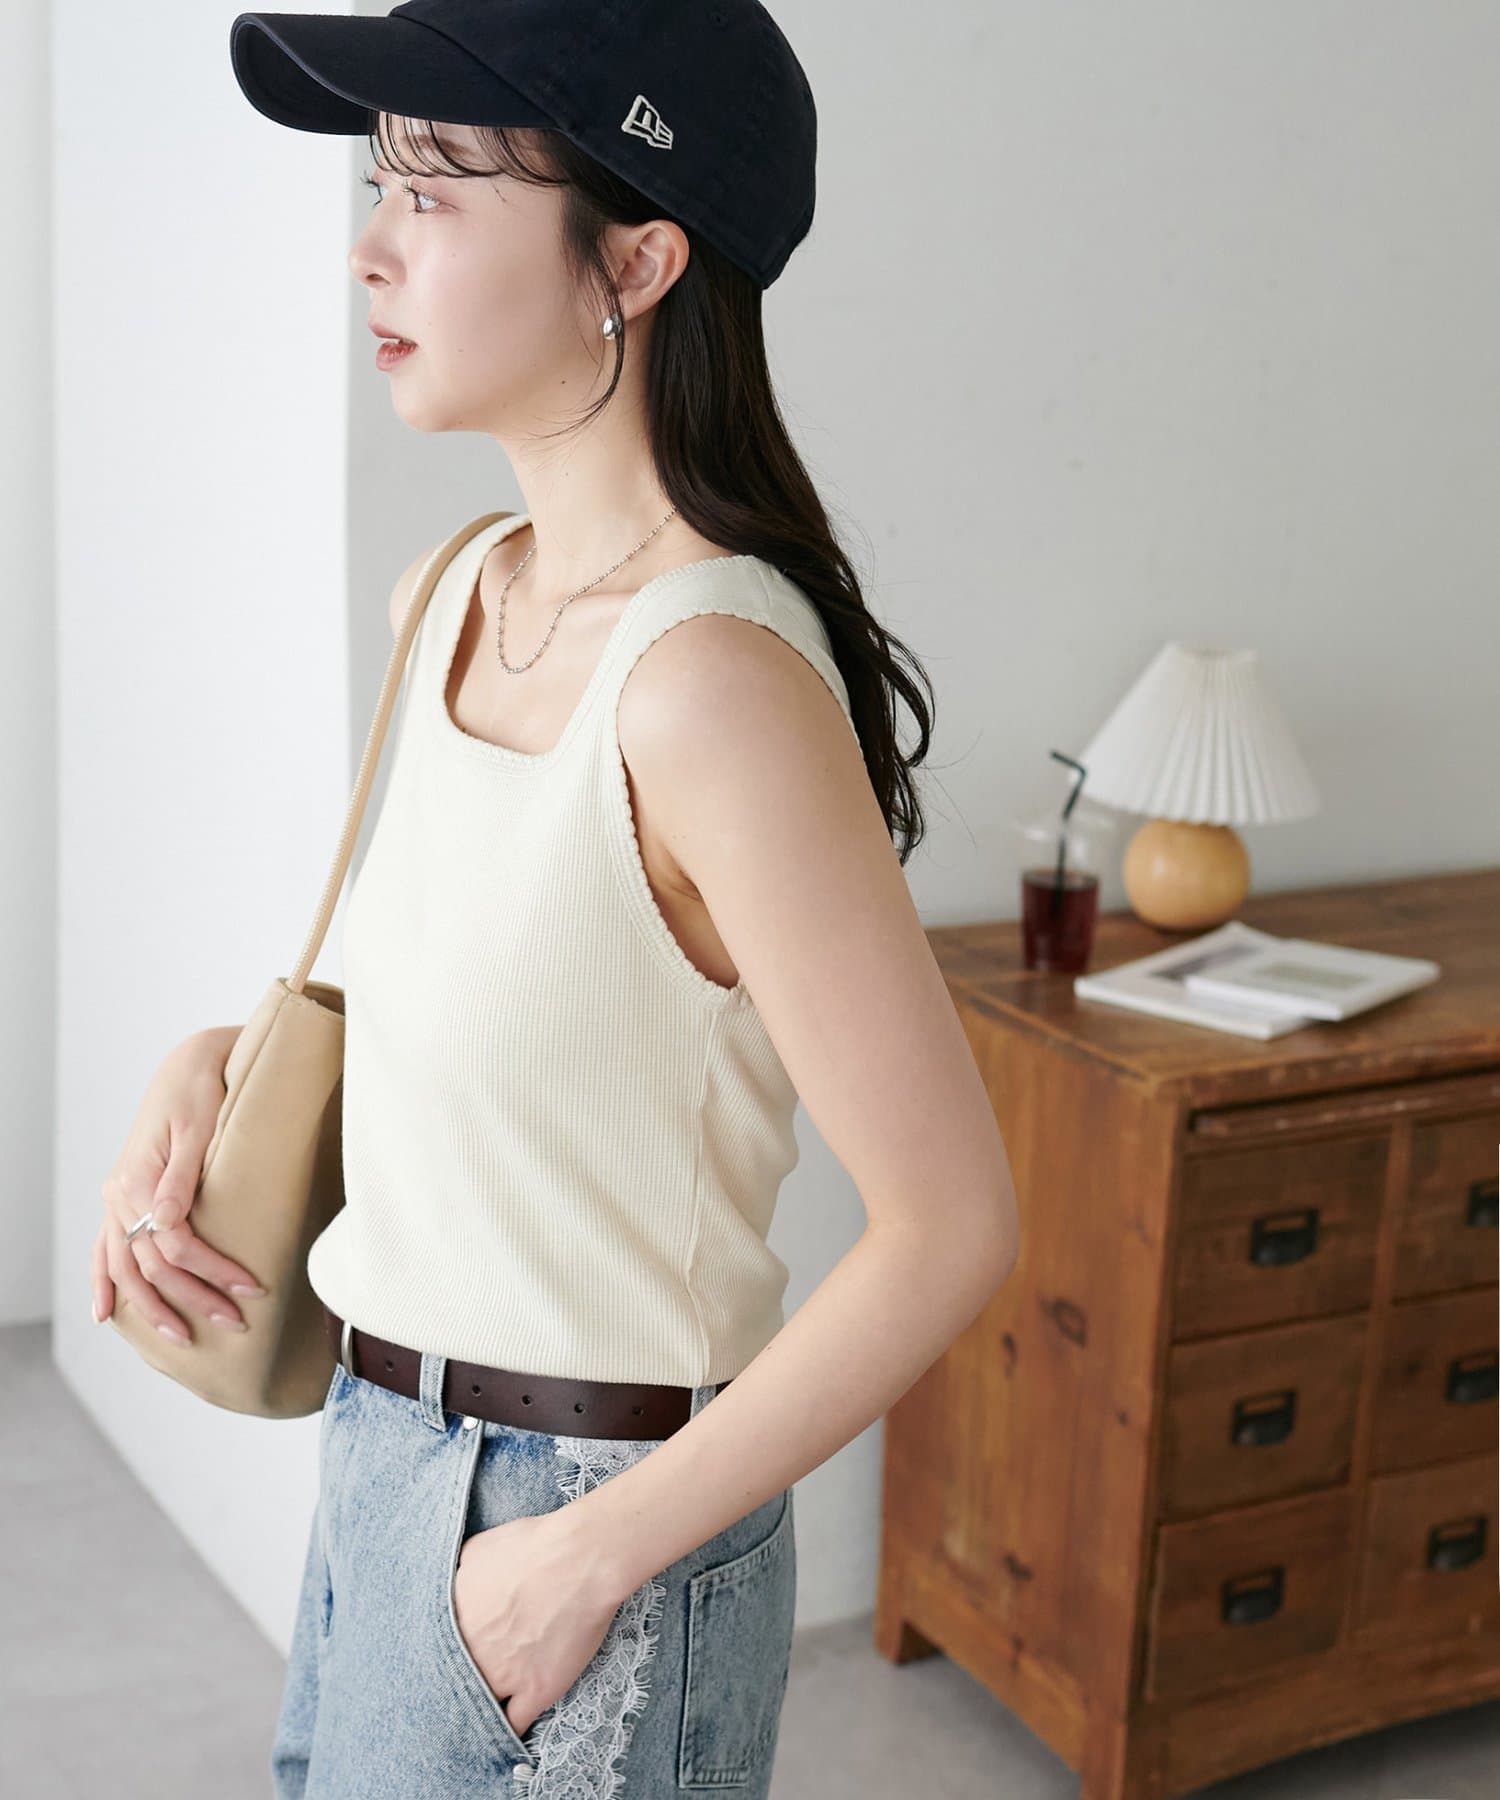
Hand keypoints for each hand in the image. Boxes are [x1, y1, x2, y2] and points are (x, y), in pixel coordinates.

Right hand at [91, 1027, 265, 1341]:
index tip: (254, 1288)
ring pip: (125, 1266)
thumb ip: (181, 1178)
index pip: (175, 1243)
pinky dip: (104, 1281)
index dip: (214, 1270)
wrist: (190, 1064)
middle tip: (235, 1324)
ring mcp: (116, 1198)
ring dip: (151, 1305)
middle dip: (192, 1299)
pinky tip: (106, 1314)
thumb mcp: (198, 1127)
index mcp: (138, 1178)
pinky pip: (105, 1248)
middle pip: (151, 1264)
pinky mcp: (122, 1198)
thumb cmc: (202, 1090)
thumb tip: (165, 1224)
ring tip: (180, 1338)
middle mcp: (120, 1193)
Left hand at [452, 1507, 627, 1741]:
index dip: (437, 1660)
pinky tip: (505, 1731)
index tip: (442, 1661)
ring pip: (479, 1709)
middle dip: (454, 1686)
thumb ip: (453, 1578)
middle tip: (459, 1686)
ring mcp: (503, 1677)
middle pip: (451, 1685)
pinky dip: (509, 1730)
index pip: (429, 1655)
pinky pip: (514, 1725)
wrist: (580, 1558)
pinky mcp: (537, 1690)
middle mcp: (471, 1655)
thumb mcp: (475, 1550)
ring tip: (478, 1713)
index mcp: (451, 1622)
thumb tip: (448, 1590)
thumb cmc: (531, 1544)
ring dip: (478, 1709)